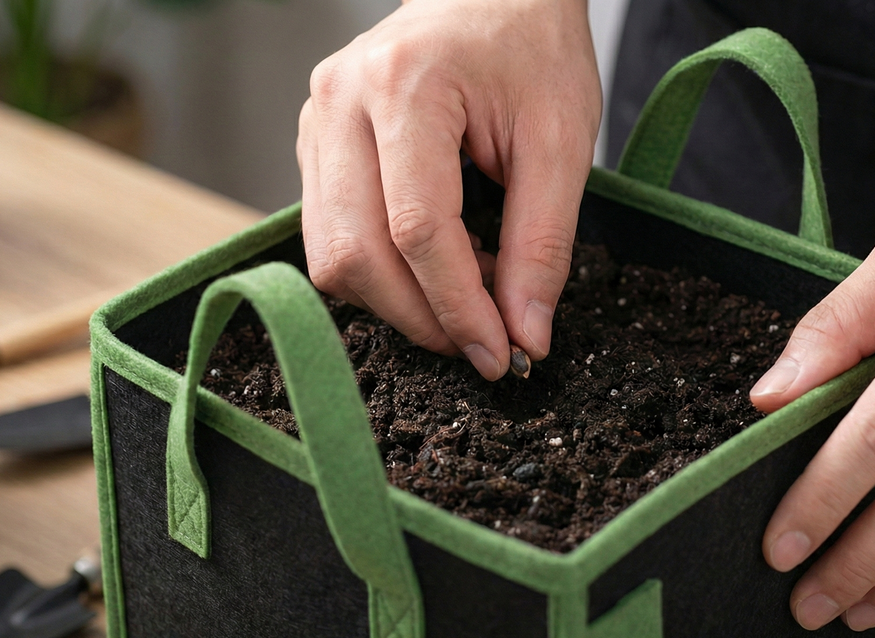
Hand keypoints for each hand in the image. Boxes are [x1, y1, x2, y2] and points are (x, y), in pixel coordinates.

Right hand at [296, 0, 600, 379]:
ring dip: (398, 302)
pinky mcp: (313, 144)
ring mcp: (315, 122)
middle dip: (422, 318)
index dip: (459, 306)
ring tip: (467, 296)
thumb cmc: (531, 48)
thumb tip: (525, 336)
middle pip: (356, 253)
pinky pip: (330, 236)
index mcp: (404, 85)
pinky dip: (382, 273)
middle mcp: (340, 101)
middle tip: (483, 342)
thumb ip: (543, 242)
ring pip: (331, 256)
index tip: (501, 353)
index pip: (417, 228)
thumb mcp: (561, 140)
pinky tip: (436, 266)